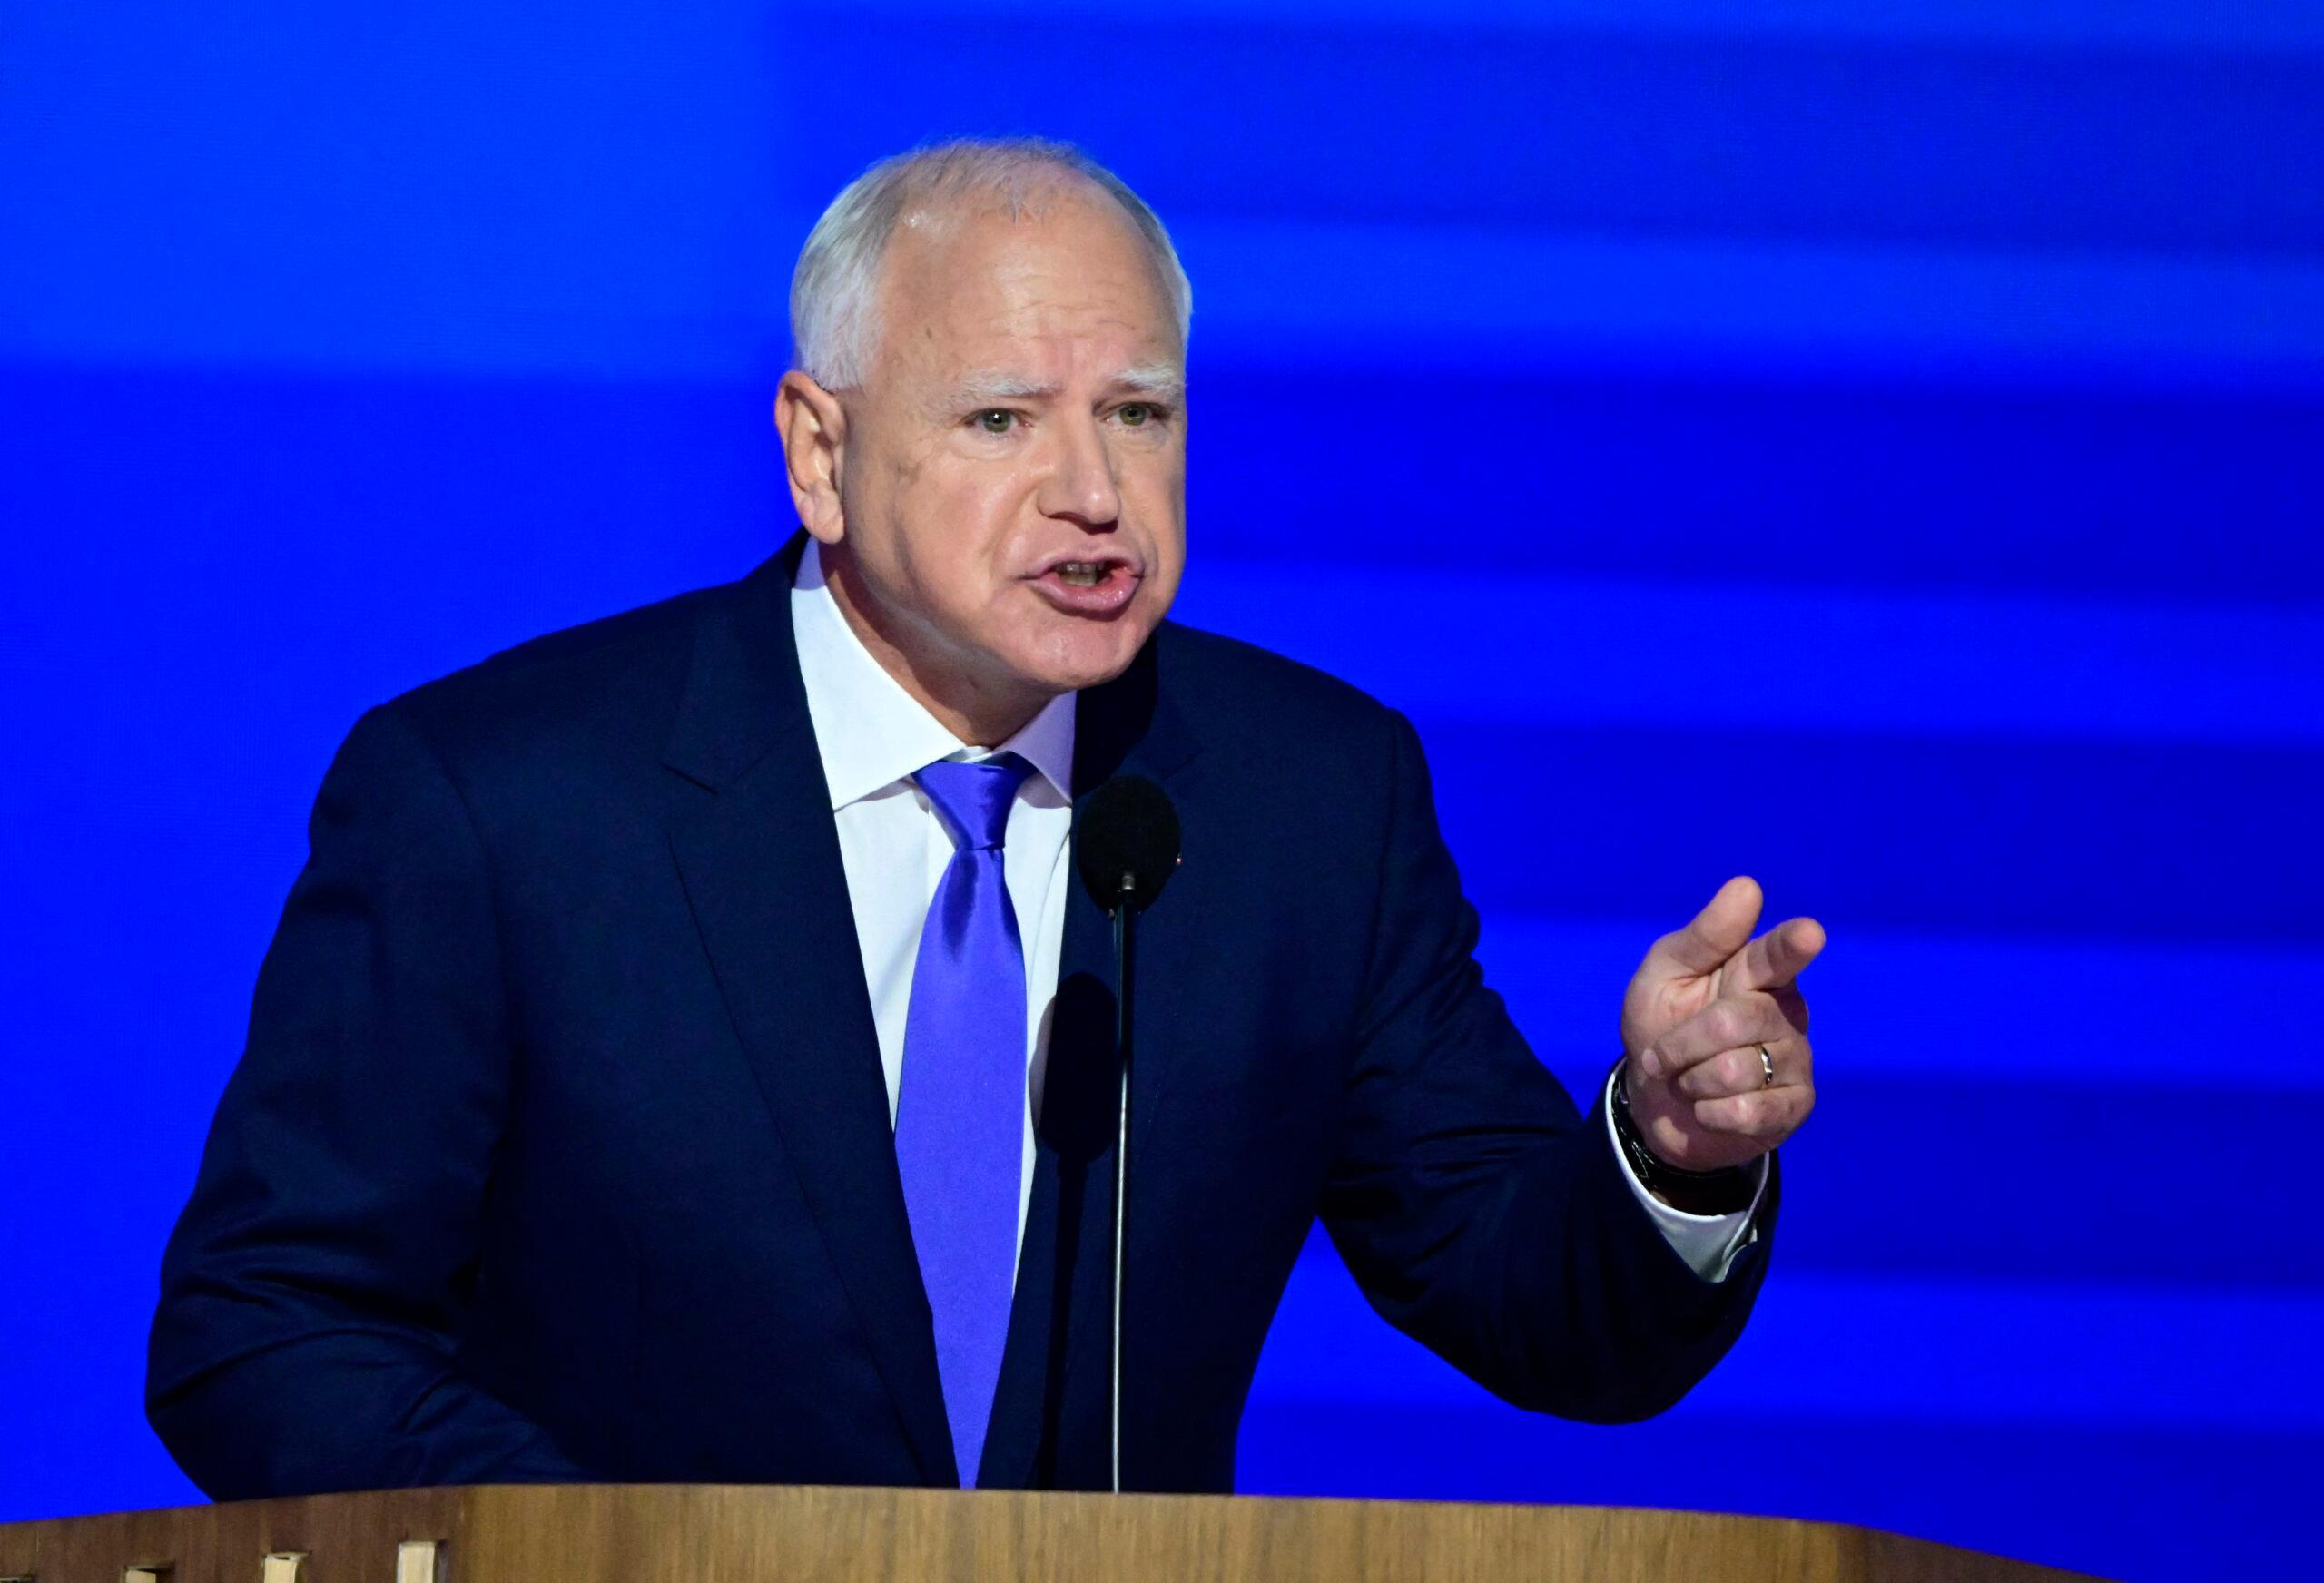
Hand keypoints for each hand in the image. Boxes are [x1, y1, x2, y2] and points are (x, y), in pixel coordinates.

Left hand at [1619, 875, 1823, 1174]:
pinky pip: (1747, 1112)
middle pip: (1733, 1022)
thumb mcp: (1664, 976)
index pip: (1777, 955)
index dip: (1792, 945)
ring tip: (1691, 1080)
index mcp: (1754, 972)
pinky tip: (1709, 1108)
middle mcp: (1784, 1011)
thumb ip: (1703, 938)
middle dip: (1680, 1044)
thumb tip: (1747, 886)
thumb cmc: (1662, 1024)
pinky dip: (1709, 1112)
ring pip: (1735, 1070)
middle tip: (1661, 1055)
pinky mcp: (1794, 1107)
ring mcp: (1795, 1060)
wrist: (1654, 1099)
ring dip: (1691, 1081)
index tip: (1809, 933)